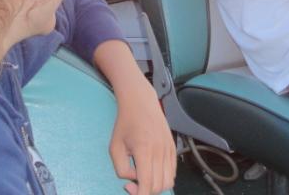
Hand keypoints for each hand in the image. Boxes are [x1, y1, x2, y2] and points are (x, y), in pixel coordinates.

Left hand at [109, 76, 175, 194]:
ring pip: (168, 182)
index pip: (147, 185)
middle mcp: (160, 151)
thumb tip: (134, 180)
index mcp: (144, 150)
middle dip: (145, 190)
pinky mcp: (173, 148)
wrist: (140, 102)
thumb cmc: (125, 123)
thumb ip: (121, 169)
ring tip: (144, 176)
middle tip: (133, 182)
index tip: (129, 189)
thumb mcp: (114, 147)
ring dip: (156, 185)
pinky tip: (152, 170)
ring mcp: (169, 149)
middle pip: (159, 186)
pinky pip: (173, 172)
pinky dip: (164, 177)